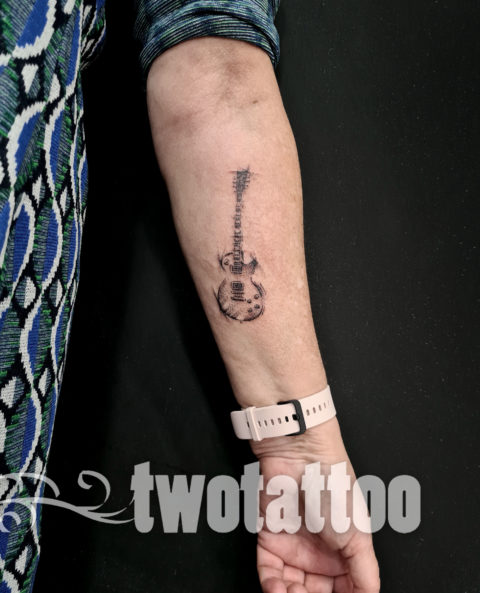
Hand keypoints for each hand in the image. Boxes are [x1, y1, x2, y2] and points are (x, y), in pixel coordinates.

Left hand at [251, 418, 380, 592]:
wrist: (301, 459)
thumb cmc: (334, 488)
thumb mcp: (359, 536)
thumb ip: (365, 573)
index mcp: (345, 554)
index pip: (344, 591)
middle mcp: (319, 554)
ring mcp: (293, 548)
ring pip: (290, 588)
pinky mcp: (269, 539)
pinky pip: (268, 572)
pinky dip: (271, 586)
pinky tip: (278, 590)